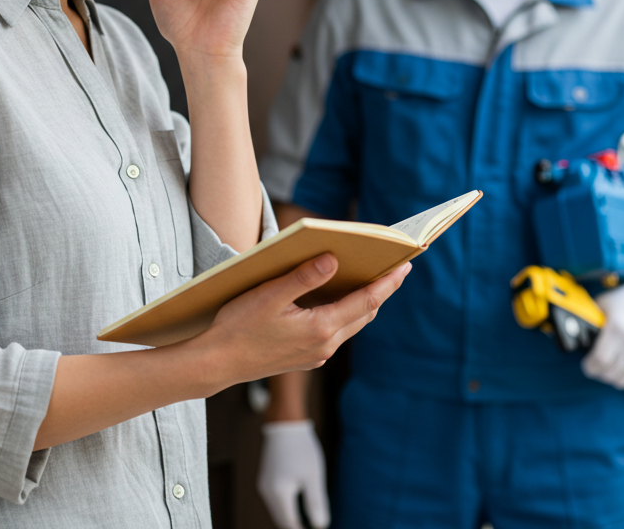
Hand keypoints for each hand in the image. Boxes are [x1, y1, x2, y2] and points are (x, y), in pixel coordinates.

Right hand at [195, 254, 410, 384]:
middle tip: (396, 267)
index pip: (366, 301)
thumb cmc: (238, 326)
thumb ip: (304, 277)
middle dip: (382, 290)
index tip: (405, 265)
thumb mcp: (269, 295)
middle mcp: (324, 345)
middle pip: (364, 313)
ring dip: (364, 302)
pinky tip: (340, 298)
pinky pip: (336, 331)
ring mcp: (316, 354)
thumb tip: (333, 259)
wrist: (217, 363)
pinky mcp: (306, 357)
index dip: (387, 282)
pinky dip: (346, 312)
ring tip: (374, 279)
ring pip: (351, 324)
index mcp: (320, 328)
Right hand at [258, 420, 329, 528]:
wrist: (285, 422)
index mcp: (279, 493)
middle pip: (282, 520)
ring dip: (291, 517)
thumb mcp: (313, 476)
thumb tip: (320, 525)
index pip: (291, 524)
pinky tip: (299, 502)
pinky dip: (286, 506)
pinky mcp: (264, 478)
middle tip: (314, 524)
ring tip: (308, 516)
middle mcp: (267, 492)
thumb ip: (316, 503)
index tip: (317, 528)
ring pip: (278, 511)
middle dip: (296, 526)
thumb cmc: (302, 447)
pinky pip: (275, 500)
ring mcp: (263, 485)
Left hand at [581, 274, 623, 388]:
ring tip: (608, 367)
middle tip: (594, 366)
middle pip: (611, 373)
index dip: (590, 366)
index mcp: (619, 327)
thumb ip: (590, 320)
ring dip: (612, 376)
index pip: (601, 359)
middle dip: (599, 372)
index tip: (587, 364)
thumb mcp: (603, 304)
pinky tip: (622, 366)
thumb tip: (571, 333)